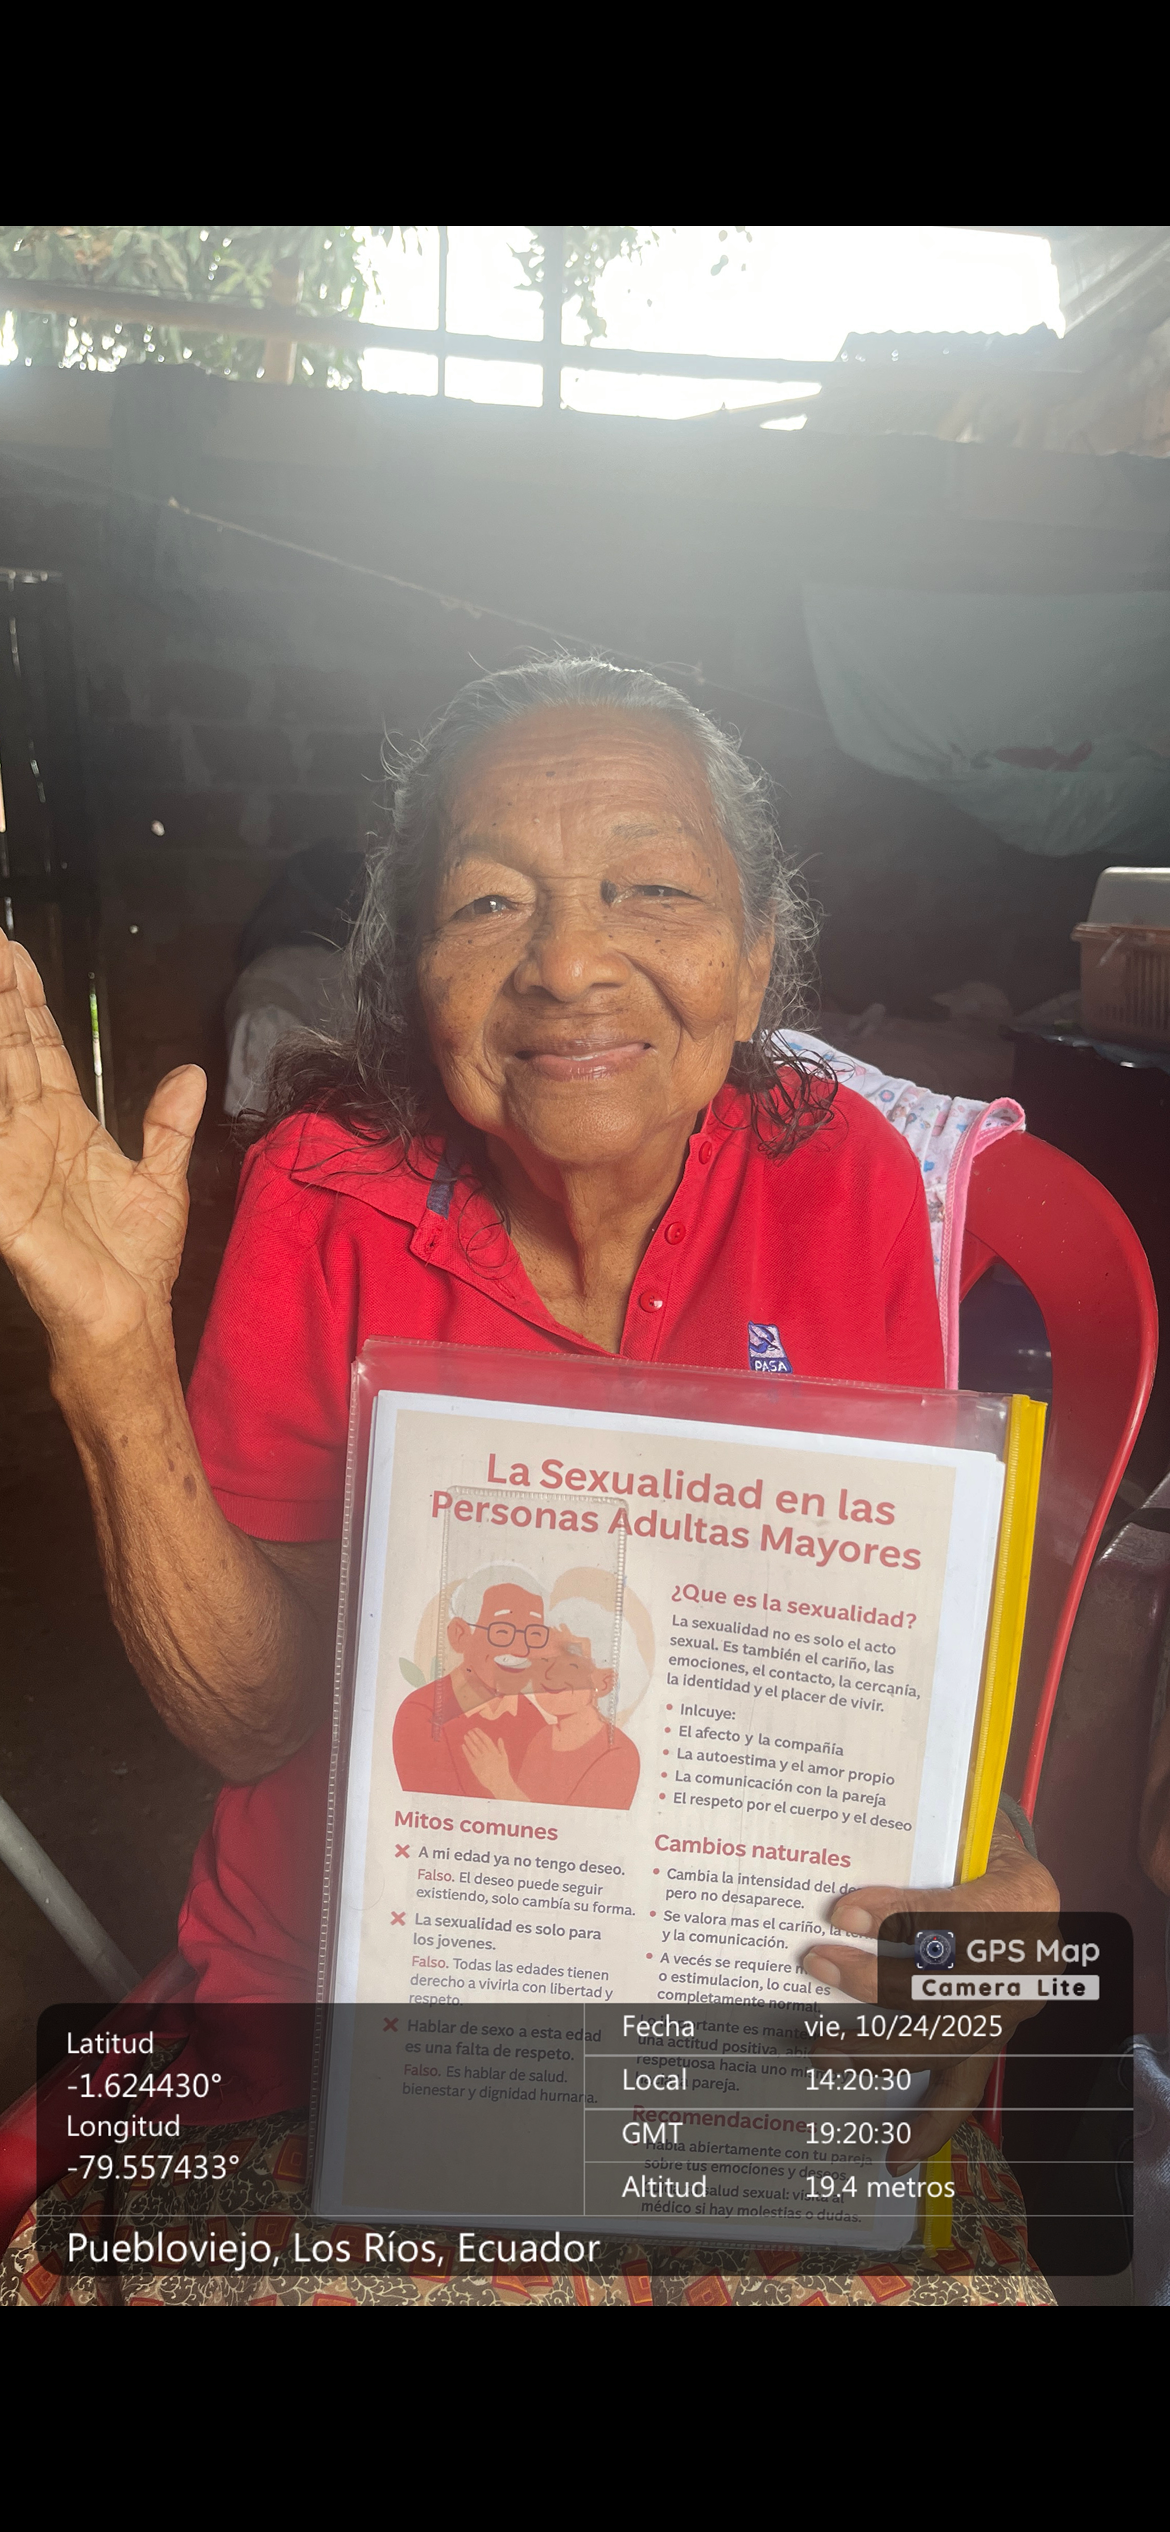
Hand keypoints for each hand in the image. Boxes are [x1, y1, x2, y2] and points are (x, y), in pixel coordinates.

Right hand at [0, 939, 205, 1358]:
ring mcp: (12, 1165)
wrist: (126, 1322)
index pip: (38, 1051)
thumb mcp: (161, 1180)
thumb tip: (190, 1074)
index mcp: (64, 1128)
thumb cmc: (134, 1262)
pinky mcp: (5, 1203)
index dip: (24, 1004)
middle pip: (8, 1053)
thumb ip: (168, 1126)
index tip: (13, 954)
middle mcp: (30, 1138)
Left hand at [462, 1728, 521, 1799]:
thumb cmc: (502, 1770)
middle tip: (469, 1731)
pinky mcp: (475, 1767)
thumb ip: (501, 1747)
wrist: (499, 1783)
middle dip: (473, 1736)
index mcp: (494, 1751)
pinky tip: (463, 1746)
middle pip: (478, 1743)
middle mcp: (486, 1755)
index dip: (480, 1733)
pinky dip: (466, 1751)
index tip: (475, 1729)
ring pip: (473, 1748)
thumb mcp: (504, 1757)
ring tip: (465, 1736)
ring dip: (468, 1741)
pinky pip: (469, 1757)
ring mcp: (480, 1761)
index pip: (485, 1739)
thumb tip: (499, 1738)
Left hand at [802, 1816, 1057, 2170]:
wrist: (1031, 1890)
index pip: (955, 1914)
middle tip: (816, 1967)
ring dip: (881, 2051)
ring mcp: (1011, 2010)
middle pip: (949, 1986)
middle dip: (877, 1985)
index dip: (899, 1915)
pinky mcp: (992, 2040)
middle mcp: (1024, 1965)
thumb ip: (911, 1867)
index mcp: (1020, 1901)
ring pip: (949, 2043)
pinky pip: (963, 2088)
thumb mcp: (960, 1840)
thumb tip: (842, 1909)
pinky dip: (931, 2124)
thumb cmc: (982, 1858)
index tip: (841, 1912)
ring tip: (824, 2052)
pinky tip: (897, 2153)